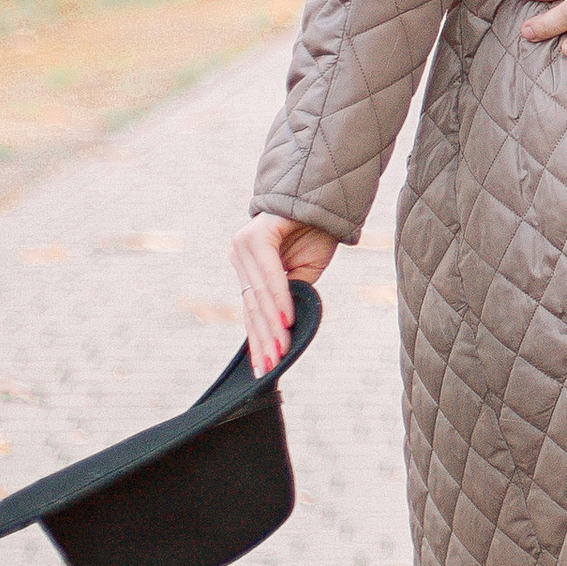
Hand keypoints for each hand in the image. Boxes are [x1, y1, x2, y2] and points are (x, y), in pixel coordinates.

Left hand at [229, 214, 338, 375]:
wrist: (327, 197)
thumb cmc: (316, 234)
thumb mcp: (304, 274)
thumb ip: (291, 297)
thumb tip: (284, 331)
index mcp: (247, 266)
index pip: (251, 310)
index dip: (259, 339)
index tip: (265, 367)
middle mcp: (239, 255)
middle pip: (252, 307)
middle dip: (263, 340)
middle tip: (270, 367)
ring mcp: (244, 245)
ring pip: (260, 295)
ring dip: (273, 326)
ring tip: (281, 350)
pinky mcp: (257, 236)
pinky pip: (270, 275)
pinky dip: (280, 299)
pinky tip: (286, 320)